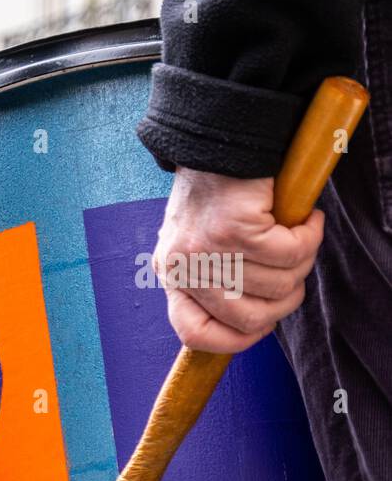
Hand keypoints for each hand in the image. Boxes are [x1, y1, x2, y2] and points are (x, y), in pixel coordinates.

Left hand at [155, 168, 324, 352]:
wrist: (221, 140)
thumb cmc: (218, 195)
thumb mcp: (202, 245)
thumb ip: (217, 281)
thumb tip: (254, 322)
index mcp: (172, 276)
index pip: (195, 334)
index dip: (235, 340)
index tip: (262, 324)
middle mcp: (184, 268)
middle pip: (250, 318)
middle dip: (285, 297)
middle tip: (293, 267)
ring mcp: (208, 251)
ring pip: (279, 285)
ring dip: (302, 261)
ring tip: (297, 234)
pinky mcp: (236, 228)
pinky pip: (292, 252)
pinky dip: (309, 235)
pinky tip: (305, 218)